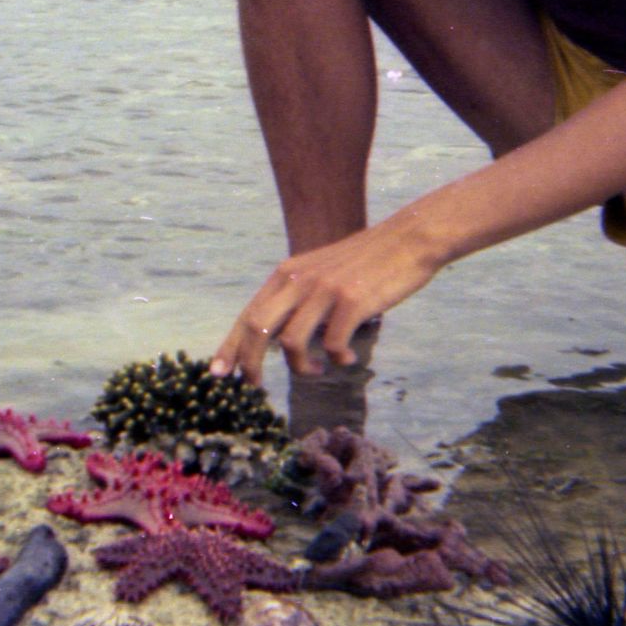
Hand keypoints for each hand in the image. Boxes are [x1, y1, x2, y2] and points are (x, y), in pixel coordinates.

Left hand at [210, 216, 444, 384]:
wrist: (407, 238)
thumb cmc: (367, 261)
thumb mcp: (321, 270)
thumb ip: (299, 296)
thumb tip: (283, 337)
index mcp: (287, 274)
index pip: (248, 313)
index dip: (230, 346)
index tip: (218, 373)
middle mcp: (299, 280)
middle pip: (257, 328)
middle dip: (249, 364)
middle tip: (255, 387)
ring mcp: (324, 291)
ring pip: (291, 342)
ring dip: (301, 367)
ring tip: (318, 371)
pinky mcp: (352, 302)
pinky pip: (332, 345)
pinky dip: (338, 360)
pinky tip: (348, 359)